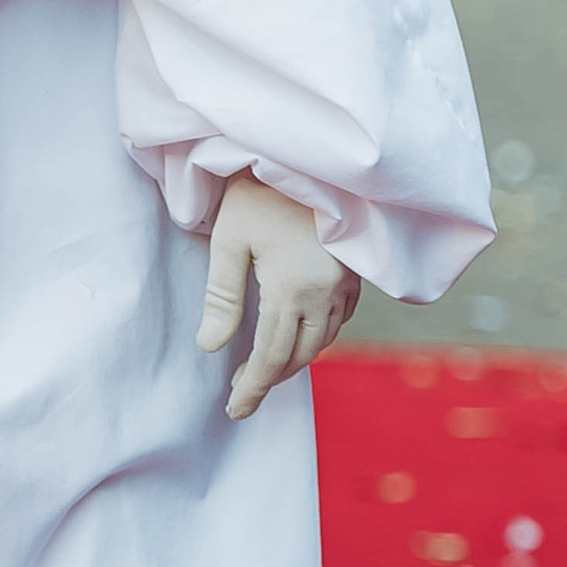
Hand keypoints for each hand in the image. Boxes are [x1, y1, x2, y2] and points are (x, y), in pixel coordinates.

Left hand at [198, 171, 360, 420]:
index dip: (252, 388)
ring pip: (321, 341)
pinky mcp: (356, 271)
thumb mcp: (230, 239)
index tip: (235, 411)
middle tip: (242, 393)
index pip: (269, 356)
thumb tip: (210, 347)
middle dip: (270, 379)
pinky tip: (297, 335)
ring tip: (263, 368)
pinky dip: (316, 337)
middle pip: (298, 355)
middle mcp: (324, 294)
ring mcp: (345, 284)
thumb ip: (221, 296)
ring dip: (293, 360)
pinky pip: (338, 320)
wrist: (313, 155)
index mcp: (290, 289)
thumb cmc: (262, 191)